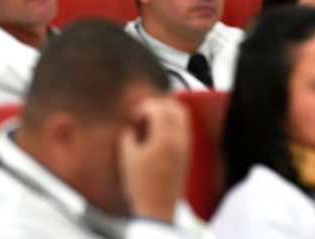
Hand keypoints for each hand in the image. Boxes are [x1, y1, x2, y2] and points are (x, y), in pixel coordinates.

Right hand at [119, 97, 189, 222]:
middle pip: (175, 107)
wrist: (157, 209)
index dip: (143, 108)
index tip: (134, 118)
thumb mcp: (127, 158)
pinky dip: (172, 125)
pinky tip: (157, 136)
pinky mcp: (187, 155)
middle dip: (157, 106)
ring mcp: (185, 147)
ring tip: (150, 124)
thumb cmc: (142, 186)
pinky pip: (184, 130)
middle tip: (143, 115)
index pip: (158, 108)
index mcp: (164, 138)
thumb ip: (128, 136)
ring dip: (167, 114)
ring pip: (183, 117)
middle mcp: (179, 140)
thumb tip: (132, 129)